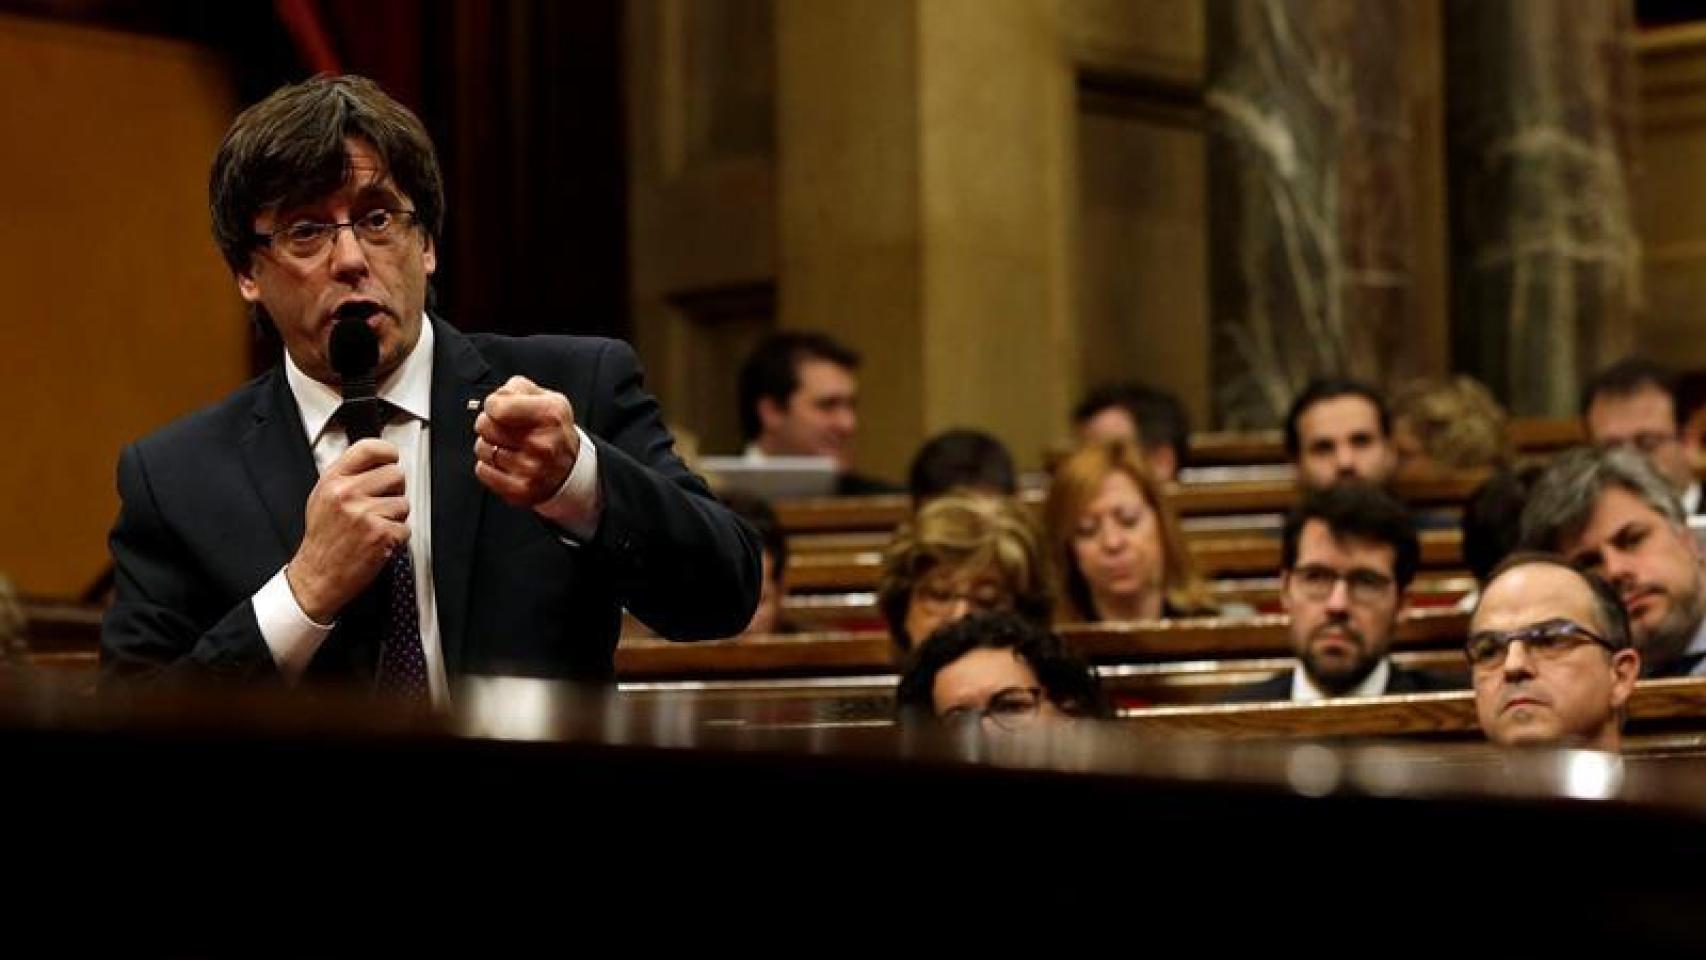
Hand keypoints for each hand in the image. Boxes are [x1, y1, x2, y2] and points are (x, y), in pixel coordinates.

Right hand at [286, 439, 408, 622]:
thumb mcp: (322, 498)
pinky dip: (396, 538)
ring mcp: (364, 514)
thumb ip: (347, 476)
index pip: (370, 448)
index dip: (388, 453)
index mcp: (333, 480)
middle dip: (395, 490)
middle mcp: (347, 493)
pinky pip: (406, 528)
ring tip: (375, 527)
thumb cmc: (323, 540)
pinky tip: (377, 542)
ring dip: (396, 517)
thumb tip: (376, 461)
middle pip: (396, 474)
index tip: (391, 460)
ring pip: (404, 503)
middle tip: (380, 506)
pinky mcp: (380, 534)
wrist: (317, 577)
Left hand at [473, 375, 580, 507]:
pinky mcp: (520, 490)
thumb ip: (517, 388)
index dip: (493, 404)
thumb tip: (495, 397)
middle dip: (489, 423)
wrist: (571, 469)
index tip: (500, 407)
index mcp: (550, 415)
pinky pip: (482, 471)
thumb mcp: (547, 398)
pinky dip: (490, 466)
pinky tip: (507, 463)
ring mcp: (531, 469)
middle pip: (484, 426)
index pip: (496, 406)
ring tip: (508, 446)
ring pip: (482, 449)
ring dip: (490, 446)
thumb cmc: (553, 430)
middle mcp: (542, 443)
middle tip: (505, 428)